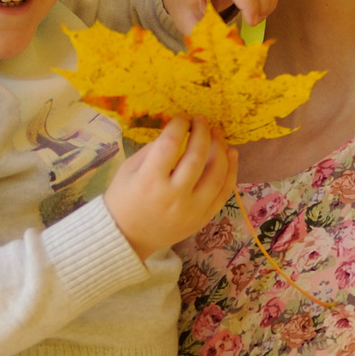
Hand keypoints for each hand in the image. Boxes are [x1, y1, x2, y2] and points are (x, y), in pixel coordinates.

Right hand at [105, 117, 235, 258]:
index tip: (182, 118)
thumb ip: (154, 149)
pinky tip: (230, 154)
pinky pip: (224, 192)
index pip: (170, 144)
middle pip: (197, 156)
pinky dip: (231, 171)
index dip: (179, 125)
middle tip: (201, 120)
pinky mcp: (203, 218)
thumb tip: (179, 130)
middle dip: (202, 132)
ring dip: (220, 149)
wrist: (128, 237)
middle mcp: (173, 196)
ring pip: (216, 174)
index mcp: (149, 181)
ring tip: (216, 134)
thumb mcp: (130, 169)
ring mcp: (192, 210)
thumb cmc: (124, 198)